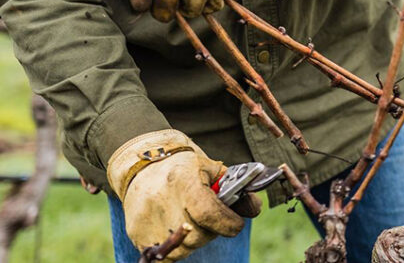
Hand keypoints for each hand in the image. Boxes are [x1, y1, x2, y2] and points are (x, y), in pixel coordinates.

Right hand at [107, 130, 254, 260]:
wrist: (141, 161)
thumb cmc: (183, 165)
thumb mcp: (213, 169)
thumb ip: (237, 189)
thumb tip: (254, 209)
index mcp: (183, 180)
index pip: (209, 214)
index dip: (228, 223)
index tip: (236, 223)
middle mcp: (162, 201)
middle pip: (198, 235)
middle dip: (213, 230)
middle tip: (212, 217)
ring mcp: (147, 220)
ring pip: (183, 249)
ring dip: (196, 240)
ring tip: (193, 220)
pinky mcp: (137, 233)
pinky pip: (165, 254)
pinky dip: (178, 245)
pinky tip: (179, 228)